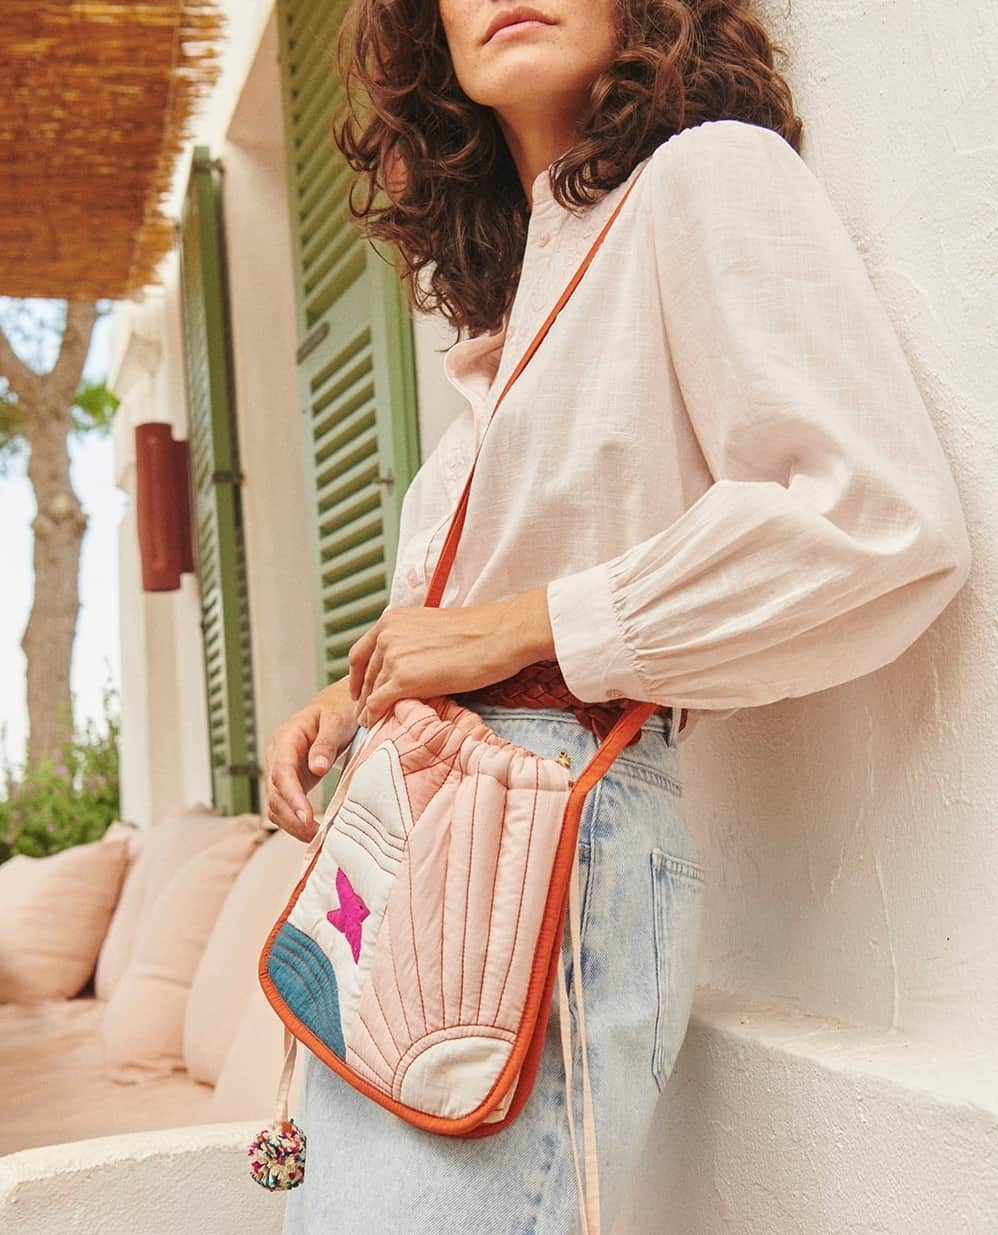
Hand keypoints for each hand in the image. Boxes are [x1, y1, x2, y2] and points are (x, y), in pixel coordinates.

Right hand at [264, 678, 358, 841]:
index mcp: (287, 737)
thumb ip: (326, 744)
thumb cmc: (338, 711)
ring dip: (291, 824)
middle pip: (275, 792)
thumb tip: (317, 768)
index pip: (282, 771)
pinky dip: (294, 822)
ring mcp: (282, 770)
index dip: (292, 796)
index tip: (306, 816)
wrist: (336, 707)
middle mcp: (278, 755)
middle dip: (292, 817)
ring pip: (275, 804)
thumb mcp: (337, 721)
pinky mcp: (291, 782)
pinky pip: (284, 806)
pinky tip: (311, 833)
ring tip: (315, 838)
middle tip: (314, 835)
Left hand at [348, 586, 555, 725]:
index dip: (356, 675)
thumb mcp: (432, 628)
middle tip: (364, 713)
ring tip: (371, 722)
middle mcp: (387, 635)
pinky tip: (375, 724)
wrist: (498, 635)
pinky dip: (374, 716)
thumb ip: (412, 641)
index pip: (361, 652)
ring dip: (369, 708)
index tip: (358, 690)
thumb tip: (408, 663)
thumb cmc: (478, 633)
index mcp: (392, 620)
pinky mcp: (404, 679)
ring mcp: (394, 656)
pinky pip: (378, 703)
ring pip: (371, 690)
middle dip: (363, 695)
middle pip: (365, 673)